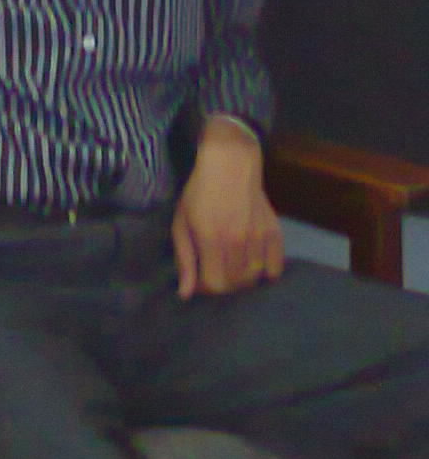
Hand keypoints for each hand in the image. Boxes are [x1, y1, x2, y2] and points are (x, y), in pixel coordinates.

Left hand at [172, 117, 283, 299]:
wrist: (230, 164)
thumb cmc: (199, 193)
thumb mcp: (182, 223)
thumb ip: (185, 259)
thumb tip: (185, 295)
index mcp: (212, 239)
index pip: (214, 284)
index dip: (204, 287)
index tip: (199, 278)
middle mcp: (237, 241)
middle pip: (235, 284)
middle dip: (222, 284)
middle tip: (214, 270)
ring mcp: (258, 237)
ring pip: (254, 277)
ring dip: (241, 279)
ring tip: (231, 267)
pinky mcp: (274, 232)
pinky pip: (275, 267)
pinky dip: (266, 272)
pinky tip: (254, 264)